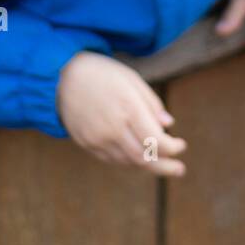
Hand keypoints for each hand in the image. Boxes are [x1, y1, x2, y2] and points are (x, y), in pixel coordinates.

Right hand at [56, 51, 186, 175]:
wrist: (62, 77)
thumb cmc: (102, 74)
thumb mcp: (132, 79)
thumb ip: (152, 104)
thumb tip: (168, 125)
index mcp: (128, 108)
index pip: (157, 141)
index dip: (173, 148)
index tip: (181, 145)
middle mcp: (112, 128)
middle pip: (144, 158)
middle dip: (165, 166)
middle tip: (179, 170)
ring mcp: (97, 138)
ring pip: (128, 162)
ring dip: (147, 165)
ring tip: (161, 164)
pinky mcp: (86, 144)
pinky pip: (112, 160)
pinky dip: (129, 161)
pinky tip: (138, 157)